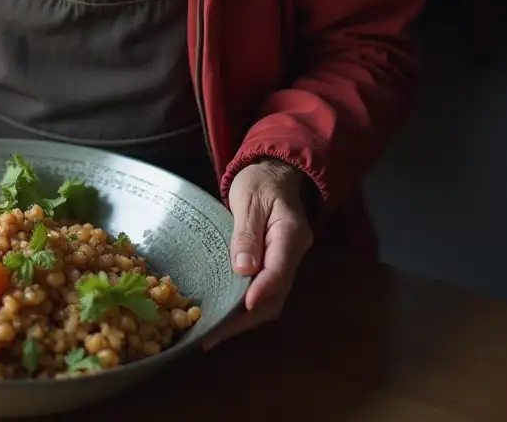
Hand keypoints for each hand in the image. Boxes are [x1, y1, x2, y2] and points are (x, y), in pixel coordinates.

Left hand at [205, 159, 312, 347]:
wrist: (272, 173)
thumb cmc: (259, 181)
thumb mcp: (249, 199)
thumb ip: (246, 233)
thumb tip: (243, 268)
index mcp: (290, 234)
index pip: (279, 270)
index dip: (261, 291)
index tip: (241, 308)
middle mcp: (292, 254)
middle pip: (275, 294)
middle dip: (246, 317)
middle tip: (215, 333)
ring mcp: (284, 262)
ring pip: (270, 299)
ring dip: (244, 318)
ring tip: (214, 332)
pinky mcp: (273, 266)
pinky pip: (262, 291)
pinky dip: (244, 307)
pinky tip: (223, 316)